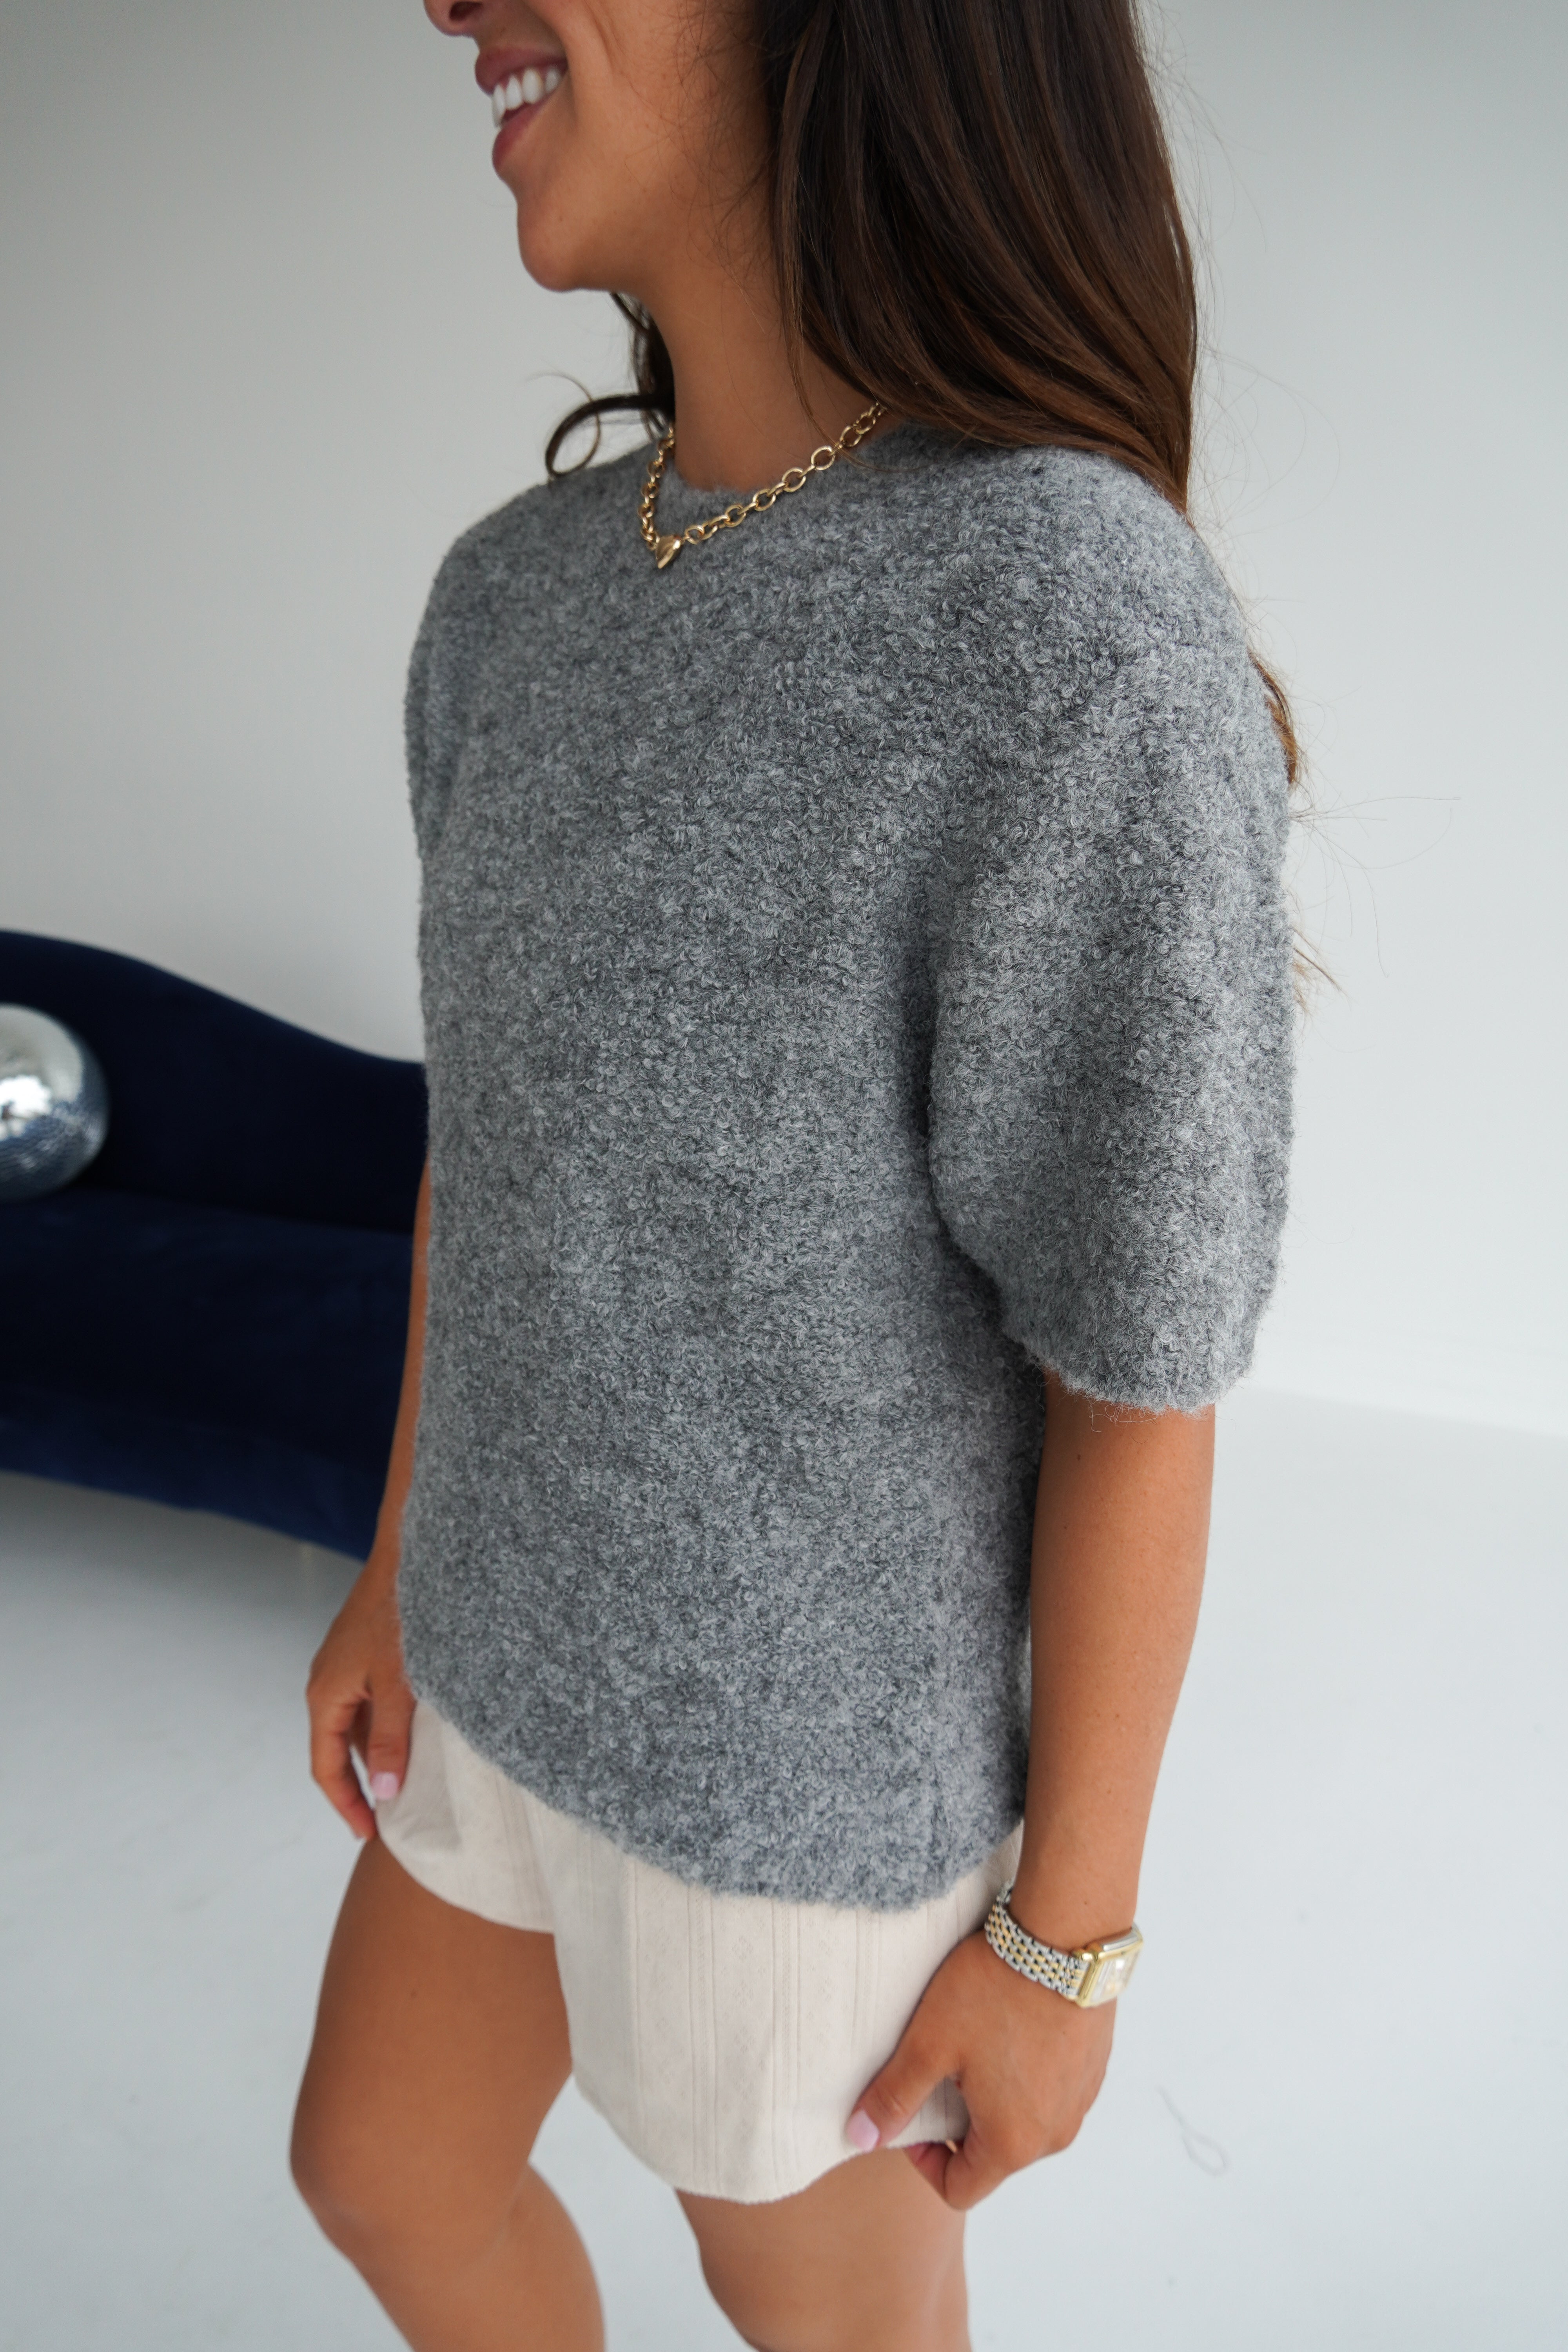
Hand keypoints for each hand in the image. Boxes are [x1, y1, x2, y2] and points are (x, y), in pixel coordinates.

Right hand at [305, 1550, 415, 1840]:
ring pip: (354, 1726)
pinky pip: (367, 1703)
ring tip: (406, 1786)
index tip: (370, 1834)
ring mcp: (344, 1667)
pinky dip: (385, 1727)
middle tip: (390, 1819)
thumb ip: (391, 1741)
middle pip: (337, 1750)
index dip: (346, 1804)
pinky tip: (413, 1737)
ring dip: (375, 1756)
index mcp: (325, 1695)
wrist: (410, 1555)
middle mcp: (327, 1683)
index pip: (326, 1767)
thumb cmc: (403, 1616)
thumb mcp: (400, 1686)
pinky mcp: (363, 1653)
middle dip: (360, 1787)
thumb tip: (383, 1795)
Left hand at [848, 1929, 1114, 2207]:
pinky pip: (1052, 2092)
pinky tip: (1011, 2028)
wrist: (1066, 1936)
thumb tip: (860, 2138)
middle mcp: (1055, 2134)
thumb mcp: (930, 2043)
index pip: (960, 2189)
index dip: (924, 2161)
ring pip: (1024, 2123)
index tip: (911, 2111)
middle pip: (993, 2156)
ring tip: (975, 2044)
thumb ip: (894, 2096)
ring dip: (994, 2098)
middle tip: (941, 2068)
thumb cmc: (995, 1990)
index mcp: (1013, 2143)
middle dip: (959, 2123)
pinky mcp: (1093, 2068)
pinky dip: (1026, 2076)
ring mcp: (1080, 2101)